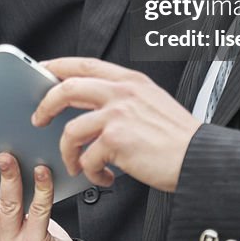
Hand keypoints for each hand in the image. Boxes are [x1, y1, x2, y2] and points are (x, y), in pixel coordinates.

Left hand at [33, 57, 199, 191]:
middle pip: (67, 88)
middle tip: (39, 119)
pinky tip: (105, 176)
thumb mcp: (152, 101)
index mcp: (130, 80)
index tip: (42, 71)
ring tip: (78, 164)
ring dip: (68, 152)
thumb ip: (124, 97)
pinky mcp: (116, 140)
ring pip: (71, 130)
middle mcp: (122, 92)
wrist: (200, 158)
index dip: (58, 66)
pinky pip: (87, 158)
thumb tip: (93, 107)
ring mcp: (118, 115)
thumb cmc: (179, 138)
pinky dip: (91, 172)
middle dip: (46, 104)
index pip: (84, 63)